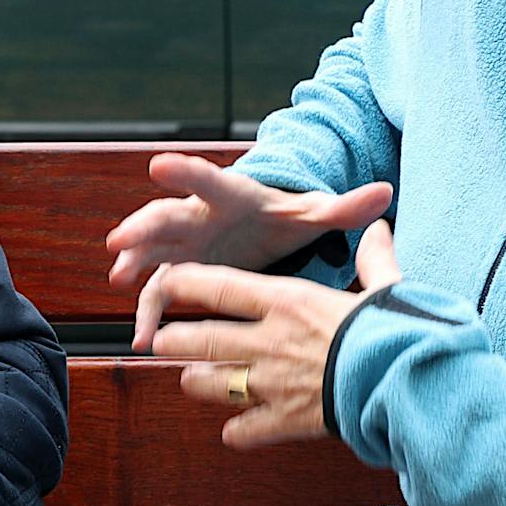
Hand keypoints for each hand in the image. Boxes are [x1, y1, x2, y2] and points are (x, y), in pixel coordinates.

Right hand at [108, 152, 392, 347]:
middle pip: (166, 217)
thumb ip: (345, 207)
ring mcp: (184, 244)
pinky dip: (150, 314)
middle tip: (120, 239)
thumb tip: (385, 193)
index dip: (182, 173)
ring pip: (152, 253)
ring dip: (134, 266)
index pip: (205, 181)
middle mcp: (198, 216)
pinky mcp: (179, 271)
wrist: (260, 228)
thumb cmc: (284, 218)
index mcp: (229, 197)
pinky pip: (158, 293)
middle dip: (142, 227)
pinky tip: (143, 340)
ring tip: (119, 281)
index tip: (157, 165)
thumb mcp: (312, 214)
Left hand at [159, 220, 402, 445]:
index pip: (219, 287)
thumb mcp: (386, 287)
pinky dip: (237, 432)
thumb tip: (379, 227)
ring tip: (190, 380)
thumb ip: (375, 258)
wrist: (403, 382)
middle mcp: (270, 341)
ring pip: (215, 384)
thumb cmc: (394, 331)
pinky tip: (232, 432)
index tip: (166, 282)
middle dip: (175, 340)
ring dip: (198, 382)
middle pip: (203, 339)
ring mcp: (274, 383)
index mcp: (288, 302)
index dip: (185, 284)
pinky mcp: (286, 420)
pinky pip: (247, 429)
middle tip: (162, 341)